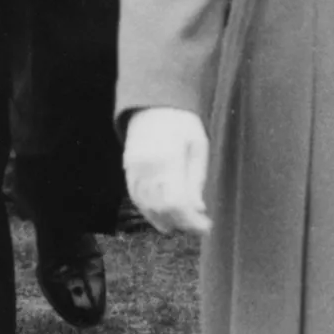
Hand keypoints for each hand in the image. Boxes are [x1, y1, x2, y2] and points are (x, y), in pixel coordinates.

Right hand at [122, 106, 211, 238]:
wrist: (153, 106)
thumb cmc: (181, 124)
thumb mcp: (198, 146)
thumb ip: (197, 179)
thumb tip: (198, 209)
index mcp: (168, 159)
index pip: (177, 202)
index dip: (191, 220)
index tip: (205, 228)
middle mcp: (147, 168)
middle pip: (162, 209)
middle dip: (181, 223)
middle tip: (197, 228)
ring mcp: (134, 170)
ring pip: (147, 207)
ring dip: (165, 221)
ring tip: (183, 225)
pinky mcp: (128, 172)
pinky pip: (137, 199)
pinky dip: (150, 212)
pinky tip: (163, 218)